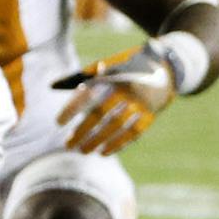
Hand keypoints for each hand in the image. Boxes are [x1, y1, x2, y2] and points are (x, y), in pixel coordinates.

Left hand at [53, 44, 176, 155]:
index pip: (88, 93)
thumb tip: (52, 85)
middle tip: (68, 144)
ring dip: (98, 140)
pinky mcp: (151, 115)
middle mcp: (127, 88)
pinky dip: (118, 144)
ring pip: (116, 126)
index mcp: (113, 74)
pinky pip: (133, 133)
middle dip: (83, 131)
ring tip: (83, 151)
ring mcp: (141, 103)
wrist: (166, 69)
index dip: (72, 108)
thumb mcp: (108, 67)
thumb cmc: (127, 69)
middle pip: (101, 114)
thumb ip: (83, 77)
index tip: (58, 122)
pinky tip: (104, 152)